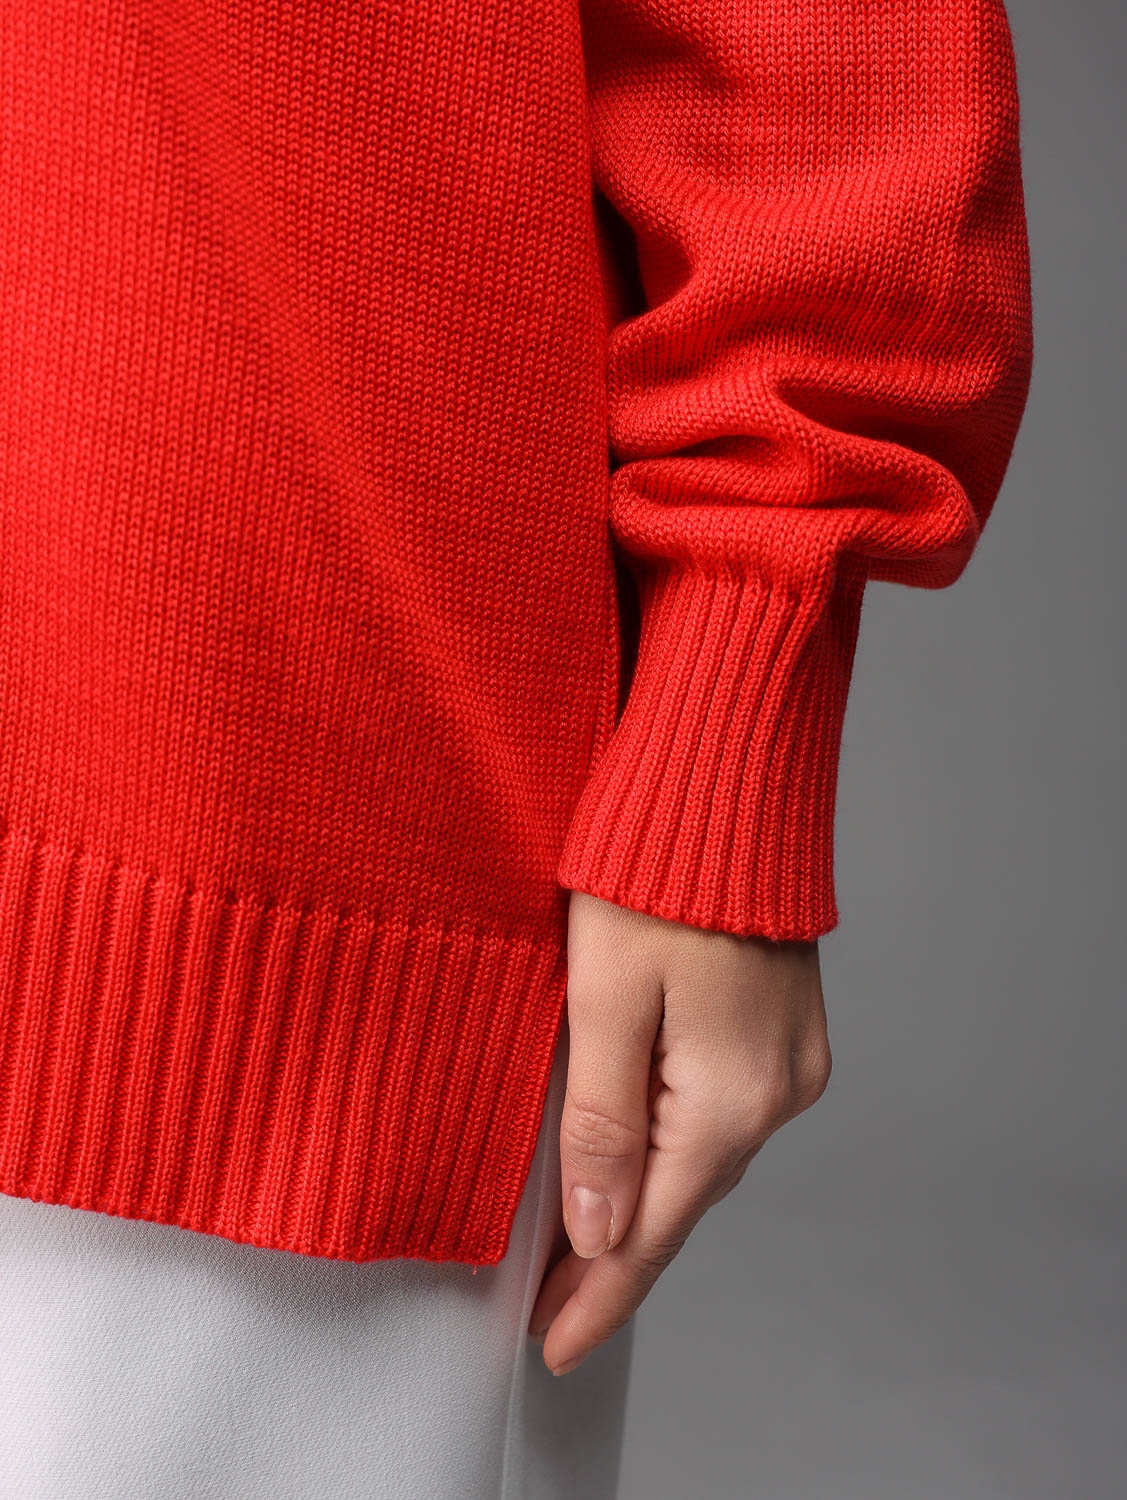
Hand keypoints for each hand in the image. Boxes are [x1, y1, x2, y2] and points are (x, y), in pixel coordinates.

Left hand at [528, 889, 831, 1375]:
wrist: (726, 789)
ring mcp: (791, 1060)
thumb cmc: (654, 877)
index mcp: (729, 1098)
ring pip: (704, 1157)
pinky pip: (722, 1112)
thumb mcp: (604, 1000)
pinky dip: (675, 1142)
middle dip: (614, 1256)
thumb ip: (602, 1122)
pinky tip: (639, 1151)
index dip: (599, 1300)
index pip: (653, 1232)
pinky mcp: (786, 1029)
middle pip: (683, 1201)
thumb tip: (598, 1233)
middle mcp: (776, 1092)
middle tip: (550, 1304)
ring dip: (646, 1197)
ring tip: (581, 1240)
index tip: (554, 1348)